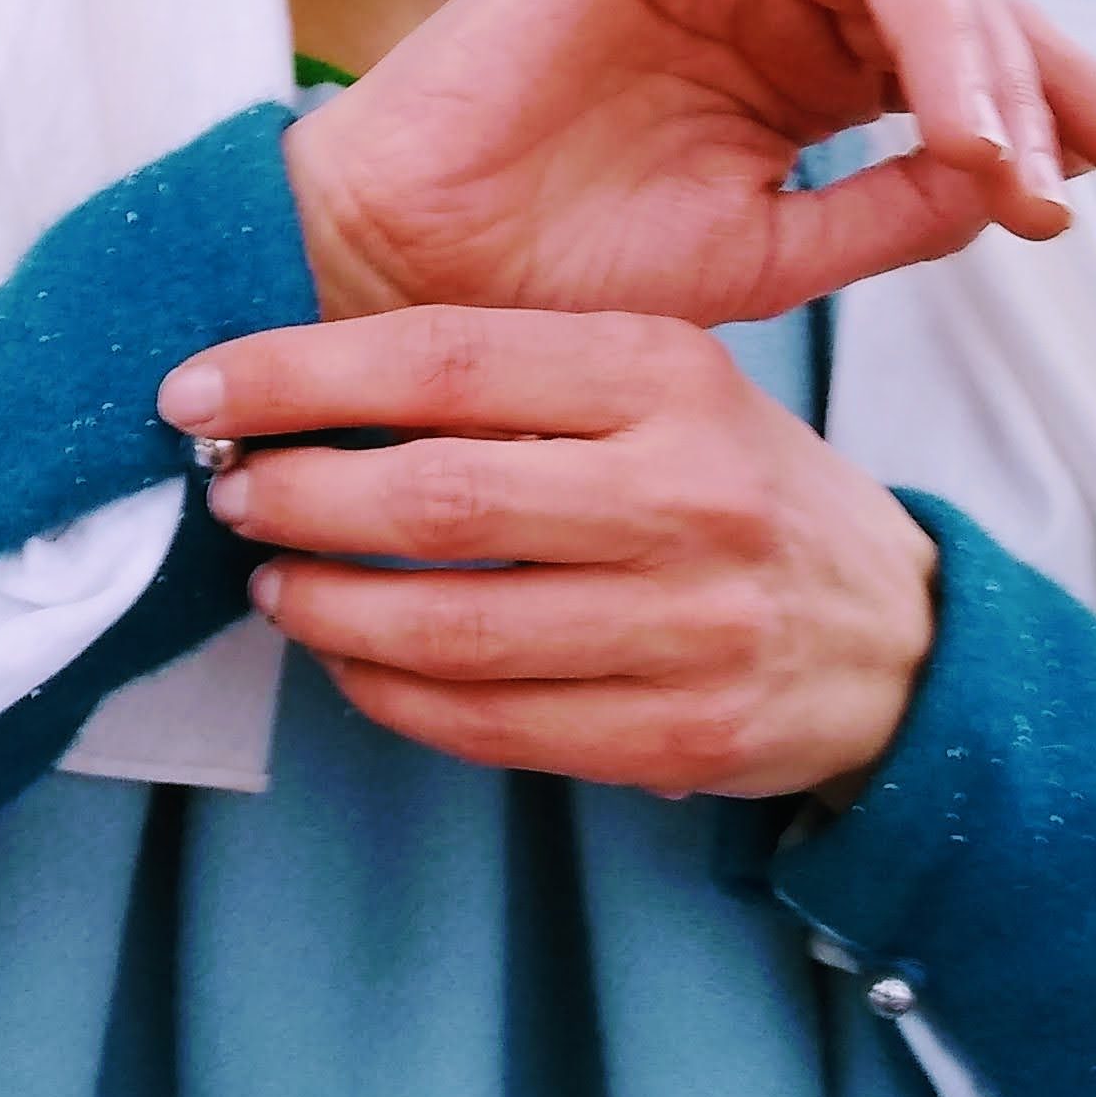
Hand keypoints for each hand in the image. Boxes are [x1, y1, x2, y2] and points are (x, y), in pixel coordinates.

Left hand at [163, 305, 934, 802]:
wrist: (898, 633)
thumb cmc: (735, 479)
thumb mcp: (661, 382)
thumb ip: (512, 376)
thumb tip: (302, 382)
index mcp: (665, 372)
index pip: (439, 361)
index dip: (297, 375)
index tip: (197, 390)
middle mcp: (684, 492)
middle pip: (435, 499)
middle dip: (297, 497)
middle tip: (232, 493)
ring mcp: (689, 624)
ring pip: (453, 629)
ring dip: (329, 610)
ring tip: (273, 584)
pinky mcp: (684, 735)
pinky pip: (494, 726)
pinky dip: (393, 696)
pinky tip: (350, 663)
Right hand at [283, 0, 1095, 330]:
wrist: (435, 283)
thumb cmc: (576, 276)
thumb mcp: (775, 257)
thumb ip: (894, 207)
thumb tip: (1021, 175)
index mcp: (809, 80)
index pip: (965, 64)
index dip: (1062, 104)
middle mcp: (776, 2)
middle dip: (1034, 74)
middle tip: (1058, 172)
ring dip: (960, 30)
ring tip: (985, 135)